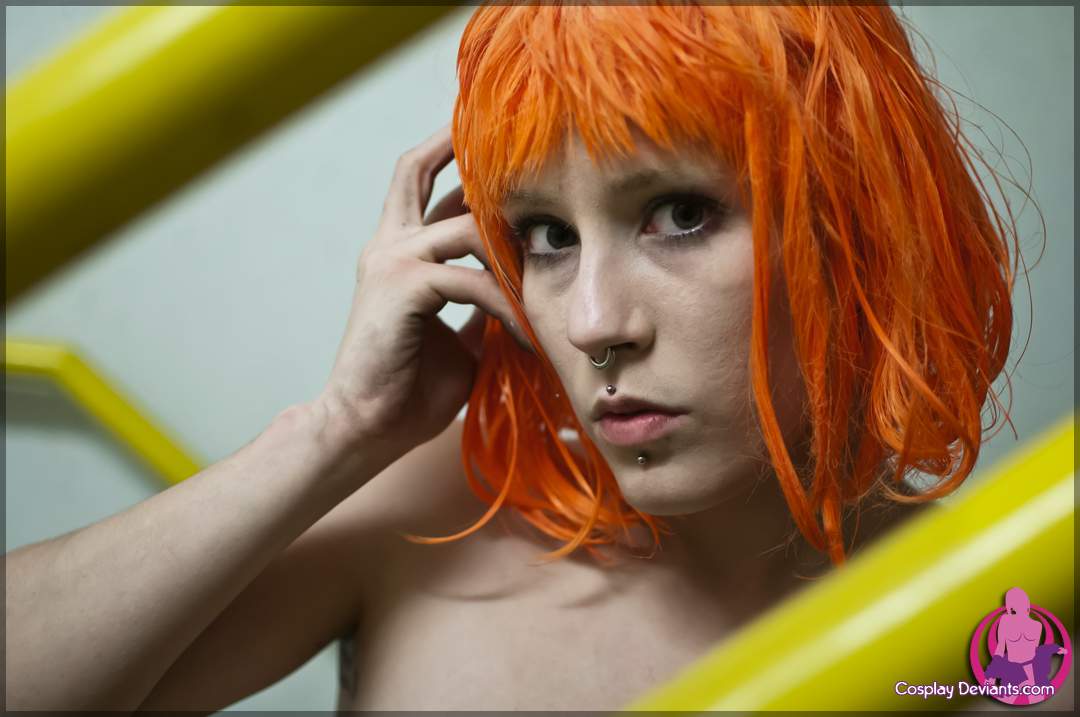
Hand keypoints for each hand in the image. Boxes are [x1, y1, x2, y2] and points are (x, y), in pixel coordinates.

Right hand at [316, 123, 532, 456]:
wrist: (367, 427)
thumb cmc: (410, 388)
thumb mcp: (458, 336)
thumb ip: (479, 305)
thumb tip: (518, 293)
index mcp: (398, 252)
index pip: (420, 183)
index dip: (449, 156)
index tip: (493, 146)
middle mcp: (389, 245)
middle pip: (415, 170)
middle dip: (458, 149)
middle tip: (511, 147)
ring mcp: (390, 261)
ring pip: (463, 227)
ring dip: (510, 252)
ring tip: (541, 281)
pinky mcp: (401, 287)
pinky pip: (468, 280)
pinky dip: (503, 304)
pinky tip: (522, 332)